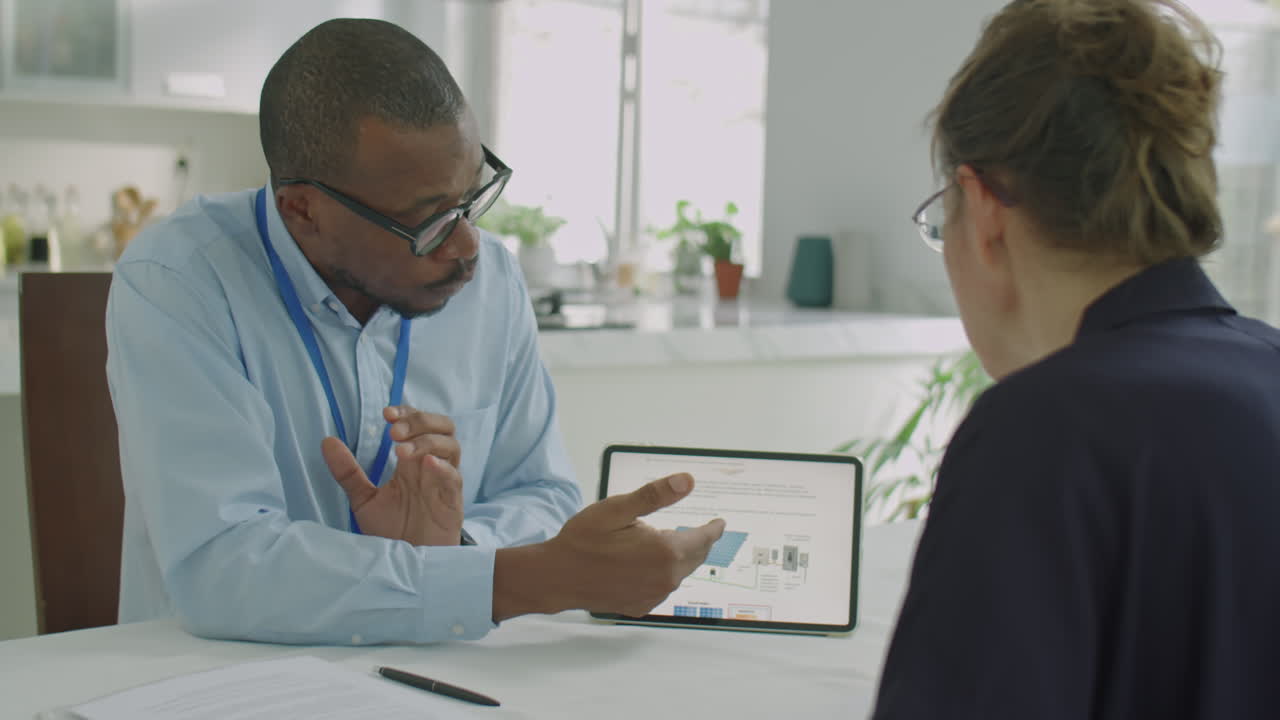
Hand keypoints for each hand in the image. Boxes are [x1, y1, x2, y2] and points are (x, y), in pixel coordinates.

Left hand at [321, 406, 464, 545]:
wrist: (406, 566)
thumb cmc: (391, 531)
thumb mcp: (364, 499)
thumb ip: (348, 472)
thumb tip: (327, 441)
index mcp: (412, 462)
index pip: (419, 424)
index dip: (407, 413)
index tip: (386, 414)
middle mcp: (431, 467)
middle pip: (442, 427)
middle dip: (420, 422)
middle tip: (395, 432)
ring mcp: (444, 483)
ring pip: (452, 446)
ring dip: (427, 441)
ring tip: (402, 451)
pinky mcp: (452, 503)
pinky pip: (455, 477)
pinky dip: (443, 467)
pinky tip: (426, 464)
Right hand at [493, 473, 725, 620]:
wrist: (557, 577)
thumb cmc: (584, 540)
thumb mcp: (617, 508)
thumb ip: (655, 495)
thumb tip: (687, 480)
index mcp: (665, 551)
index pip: (703, 539)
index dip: (713, 529)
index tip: (720, 523)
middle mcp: (665, 578)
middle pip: (694, 557)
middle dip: (700, 543)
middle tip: (702, 532)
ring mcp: (654, 595)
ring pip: (678, 574)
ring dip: (679, 559)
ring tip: (672, 545)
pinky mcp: (640, 606)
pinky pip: (662, 587)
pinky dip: (662, 574)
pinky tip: (649, 566)